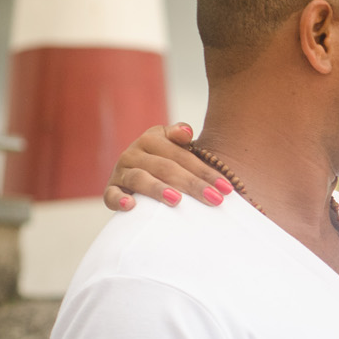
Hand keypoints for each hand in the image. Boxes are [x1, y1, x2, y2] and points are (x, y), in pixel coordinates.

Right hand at [104, 123, 231, 210]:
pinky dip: (119, 200)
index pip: (182, 156)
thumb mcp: (172, 145)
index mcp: (151, 139)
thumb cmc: (163, 160)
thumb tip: (186, 132)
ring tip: (176, 200)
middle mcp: (133, 153)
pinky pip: (111, 195)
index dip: (205, 171)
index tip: (226, 188)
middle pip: (166, 168)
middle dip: (193, 184)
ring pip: (140, 179)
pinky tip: (131, 206)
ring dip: (158, 189)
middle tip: (214, 199)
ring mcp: (121, 172)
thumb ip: (179, 135)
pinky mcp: (111, 189)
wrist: (134, 171)